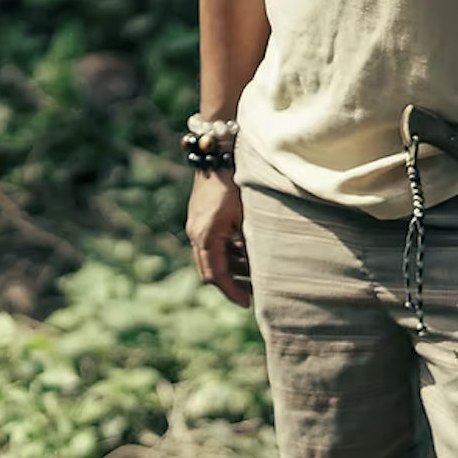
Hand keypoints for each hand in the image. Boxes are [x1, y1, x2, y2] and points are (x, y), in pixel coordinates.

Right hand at [187, 170, 251, 307]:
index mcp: (207, 236)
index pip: (217, 275)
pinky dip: (227, 254)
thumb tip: (261, 268)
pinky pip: (211, 245)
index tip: (248, 304)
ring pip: (210, 258)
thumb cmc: (235, 182)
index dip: (232, 292)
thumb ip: (250, 242)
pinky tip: (245, 253)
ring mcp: (196, 226)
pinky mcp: (200, 218)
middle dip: (230, 285)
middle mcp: (196, 233)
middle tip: (251, 295)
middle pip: (209, 271)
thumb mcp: (247, 214)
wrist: (216, 154)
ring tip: (253, 275)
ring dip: (230, 269)